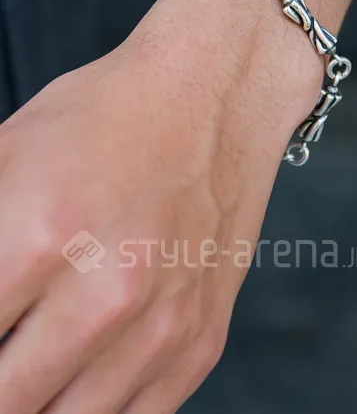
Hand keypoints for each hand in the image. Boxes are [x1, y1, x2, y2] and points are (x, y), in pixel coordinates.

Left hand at [0, 0, 321, 413]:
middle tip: (11, 340)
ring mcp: (163, 325)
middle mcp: (107, 294)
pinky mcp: (200, 339)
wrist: (213, 96)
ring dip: (38, 398)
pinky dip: (93, 405)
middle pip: (11, 398)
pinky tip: (80, 370)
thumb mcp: (6, 151)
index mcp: (40, 235)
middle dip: (2, 376)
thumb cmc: (111, 114)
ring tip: (34, 359)